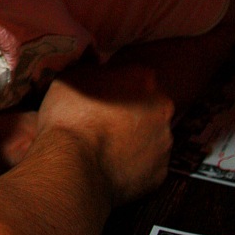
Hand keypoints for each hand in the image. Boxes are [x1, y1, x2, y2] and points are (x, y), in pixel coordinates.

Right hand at [36, 61, 174, 206]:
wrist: (73, 165)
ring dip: (135, 139)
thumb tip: (94, 61)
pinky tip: (112, 166)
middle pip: (150, 106)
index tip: (101, 96)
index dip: (117, 87)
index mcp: (144, 78)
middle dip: (132, 112)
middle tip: (104, 122)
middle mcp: (162, 107)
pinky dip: (134, 165)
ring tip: (106, 147)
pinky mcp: (161, 173)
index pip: (135, 77)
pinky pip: (148, 165)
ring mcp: (164, 142)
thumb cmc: (69, 116)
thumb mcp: (70, 77)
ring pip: (151, 136)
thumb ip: (91, 67)